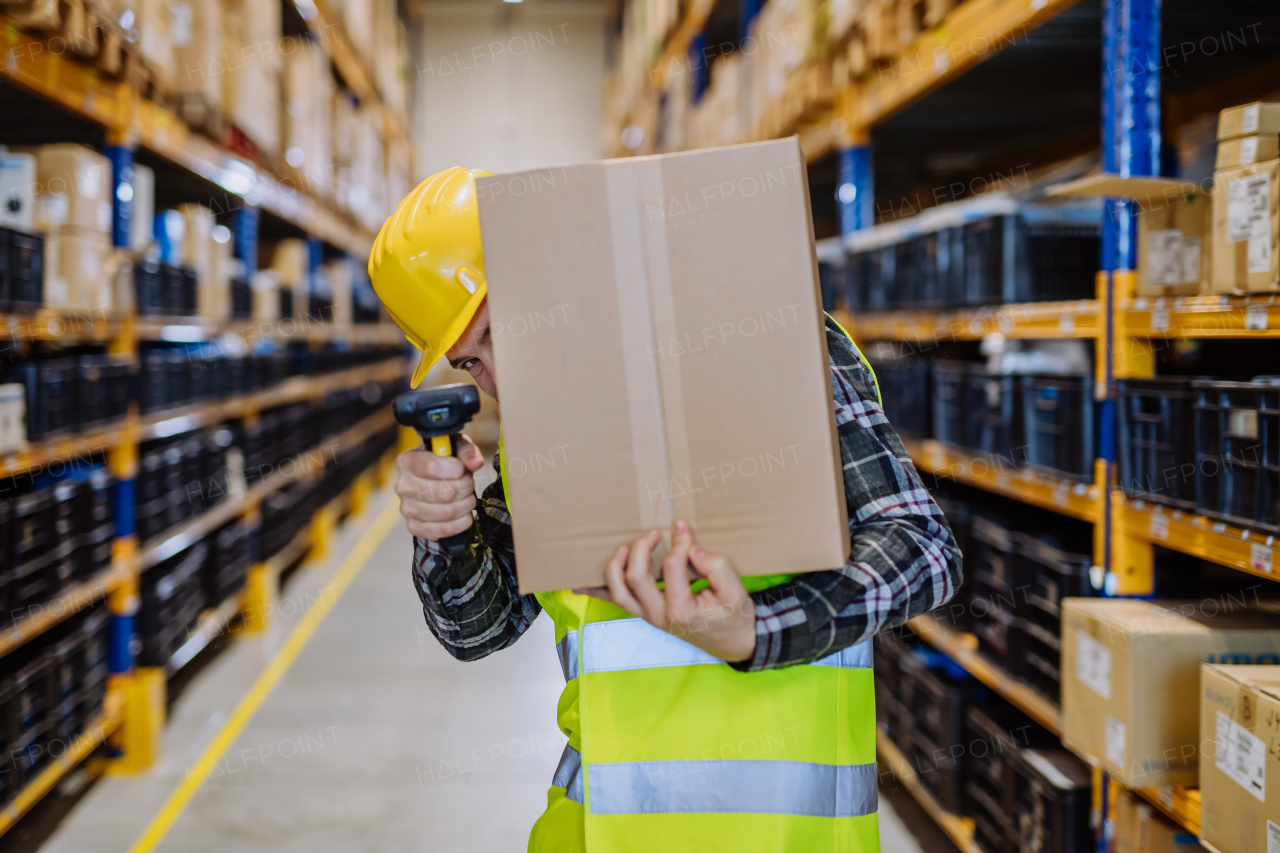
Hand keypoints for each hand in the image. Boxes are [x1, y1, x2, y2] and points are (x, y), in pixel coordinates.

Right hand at [394, 435, 482, 540]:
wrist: (434, 483)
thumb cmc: (446, 462)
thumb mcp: (456, 447)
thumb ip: (467, 450)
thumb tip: (475, 462)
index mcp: (407, 461)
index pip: (432, 466)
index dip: (456, 469)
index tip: (463, 469)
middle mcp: (403, 485)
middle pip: (444, 493)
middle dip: (466, 488)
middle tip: (469, 484)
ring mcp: (406, 508)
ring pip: (447, 512)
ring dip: (466, 505)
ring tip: (468, 498)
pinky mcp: (414, 526)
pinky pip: (442, 530)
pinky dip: (460, 524)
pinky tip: (464, 515)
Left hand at [576, 520, 756, 662]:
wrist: (734, 644)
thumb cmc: (734, 616)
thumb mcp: (736, 590)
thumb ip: (715, 566)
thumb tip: (690, 547)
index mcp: (682, 610)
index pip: (671, 566)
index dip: (678, 543)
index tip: (684, 529)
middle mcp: (660, 616)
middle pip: (635, 578)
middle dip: (640, 549)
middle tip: (653, 533)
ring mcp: (650, 618)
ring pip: (619, 593)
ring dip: (615, 567)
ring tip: (623, 547)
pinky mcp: (647, 616)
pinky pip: (618, 603)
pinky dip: (599, 592)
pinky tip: (580, 584)